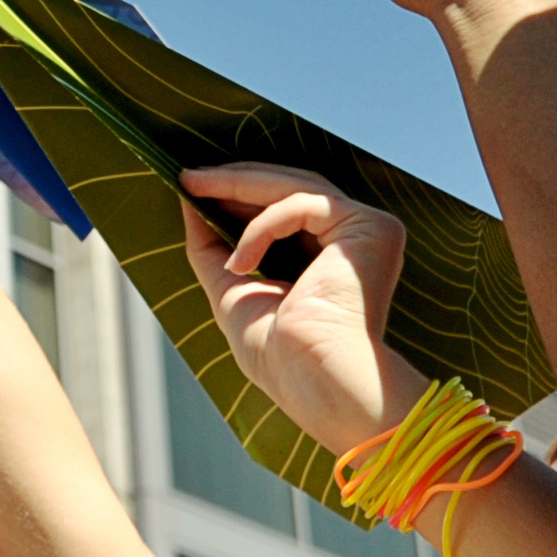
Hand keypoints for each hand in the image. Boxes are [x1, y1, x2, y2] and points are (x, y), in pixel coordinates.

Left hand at [180, 169, 422, 453]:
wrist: (313, 381)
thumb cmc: (279, 356)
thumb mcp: (232, 289)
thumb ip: (212, 245)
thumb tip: (188, 200)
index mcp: (331, 256)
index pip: (284, 207)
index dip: (239, 192)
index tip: (193, 184)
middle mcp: (354, 239)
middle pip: (290, 188)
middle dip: (234, 180)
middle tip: (189, 175)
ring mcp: (366, 230)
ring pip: (295, 186)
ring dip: (238, 186)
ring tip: (195, 190)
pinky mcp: (368, 227)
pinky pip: (302, 204)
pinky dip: (262, 229)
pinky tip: (241, 264)